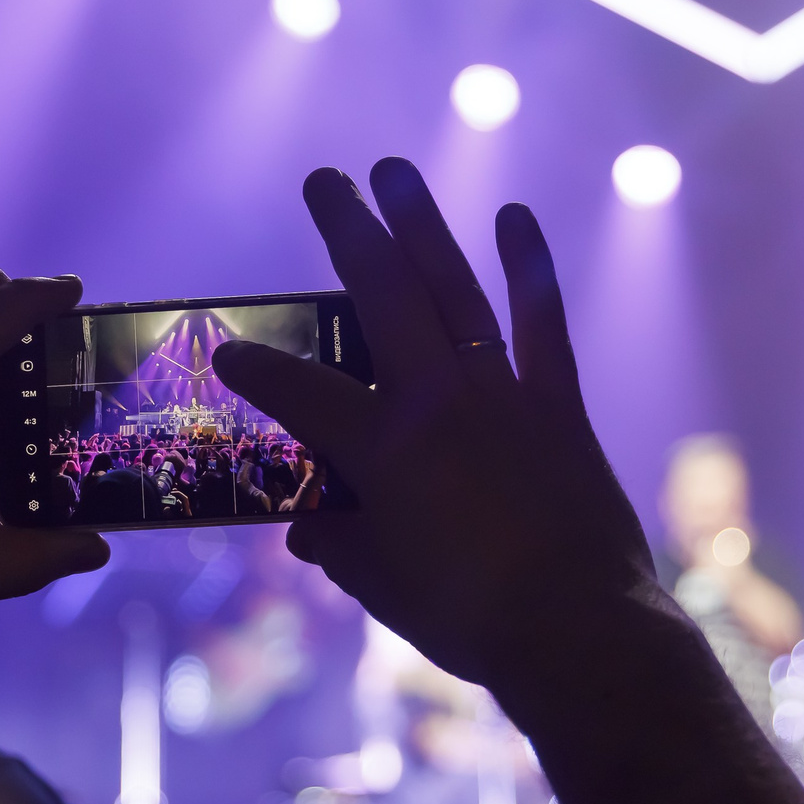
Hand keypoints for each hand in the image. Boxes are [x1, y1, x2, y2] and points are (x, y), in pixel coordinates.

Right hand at [210, 160, 663, 689]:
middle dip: (347, 231)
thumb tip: (309, 528)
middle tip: (323, 181)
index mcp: (381, 447)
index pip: (300, 390)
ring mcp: (501, 394)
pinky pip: (540, 324)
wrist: (577, 632)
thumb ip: (337, 544)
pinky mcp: (557, 406)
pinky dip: (529, 269)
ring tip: (395, 171)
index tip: (226, 352)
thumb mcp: (378, 585)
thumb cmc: (466, 617)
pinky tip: (514, 219)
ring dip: (423, 226)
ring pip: (453, 290)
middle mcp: (436, 399)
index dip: (257, 369)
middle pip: (382, 295)